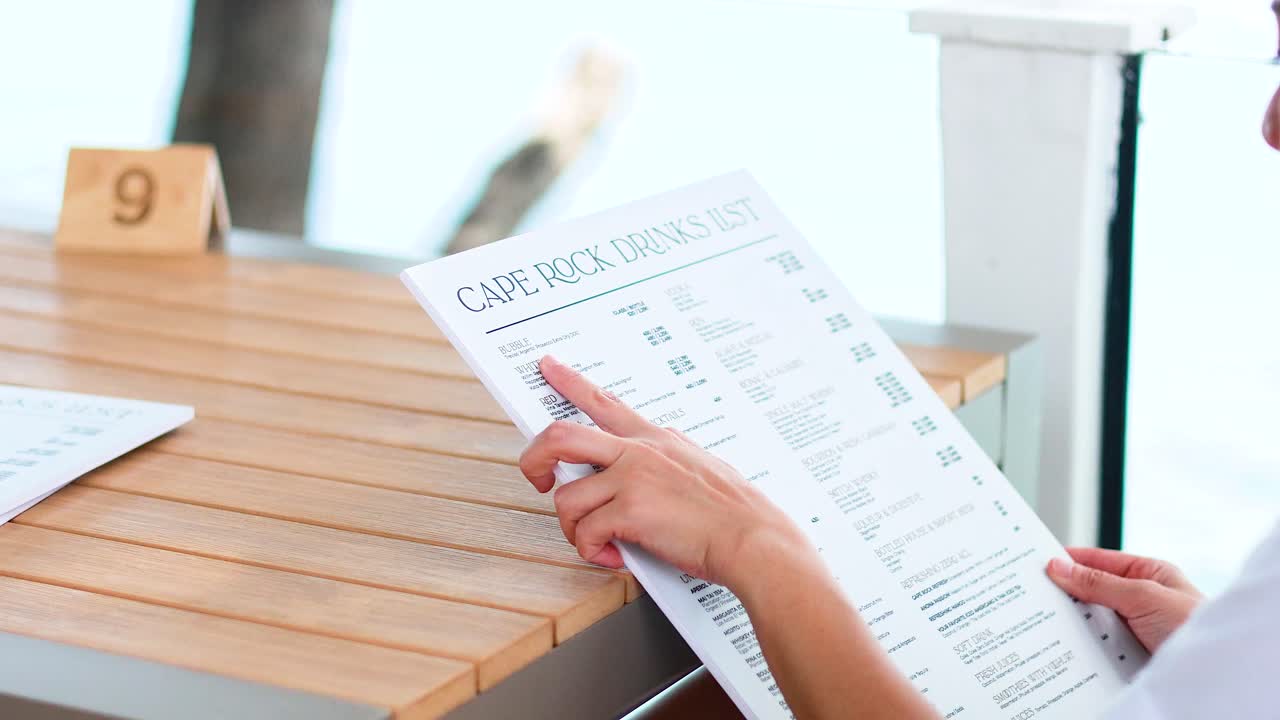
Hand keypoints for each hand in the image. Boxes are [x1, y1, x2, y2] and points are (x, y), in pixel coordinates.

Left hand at [519, 355, 810, 587]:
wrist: (754, 539)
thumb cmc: (735, 514)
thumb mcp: (702, 467)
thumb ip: (670, 462)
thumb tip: (651, 470)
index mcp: (656, 440)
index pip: (605, 403)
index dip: (570, 382)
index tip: (548, 367)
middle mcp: (639, 452)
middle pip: (561, 436)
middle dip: (535, 459)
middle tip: (537, 480)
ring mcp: (633, 478)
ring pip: (566, 497)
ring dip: (573, 529)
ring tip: (595, 542)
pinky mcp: (630, 511)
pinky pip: (586, 533)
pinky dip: (592, 552)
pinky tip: (613, 556)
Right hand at [1046, 547, 1203, 652]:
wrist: (1217, 674)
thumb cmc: (1196, 628)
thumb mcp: (1143, 596)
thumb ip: (1099, 582)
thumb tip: (1060, 567)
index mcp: (1149, 574)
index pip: (1099, 560)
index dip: (1069, 559)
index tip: (1038, 562)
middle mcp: (1141, 599)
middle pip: (1092, 591)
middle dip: (1067, 594)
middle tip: (1035, 594)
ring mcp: (1136, 627)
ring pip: (1093, 621)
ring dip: (1076, 625)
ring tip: (1047, 622)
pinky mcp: (1130, 654)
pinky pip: (1099, 647)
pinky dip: (1084, 648)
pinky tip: (1069, 649)